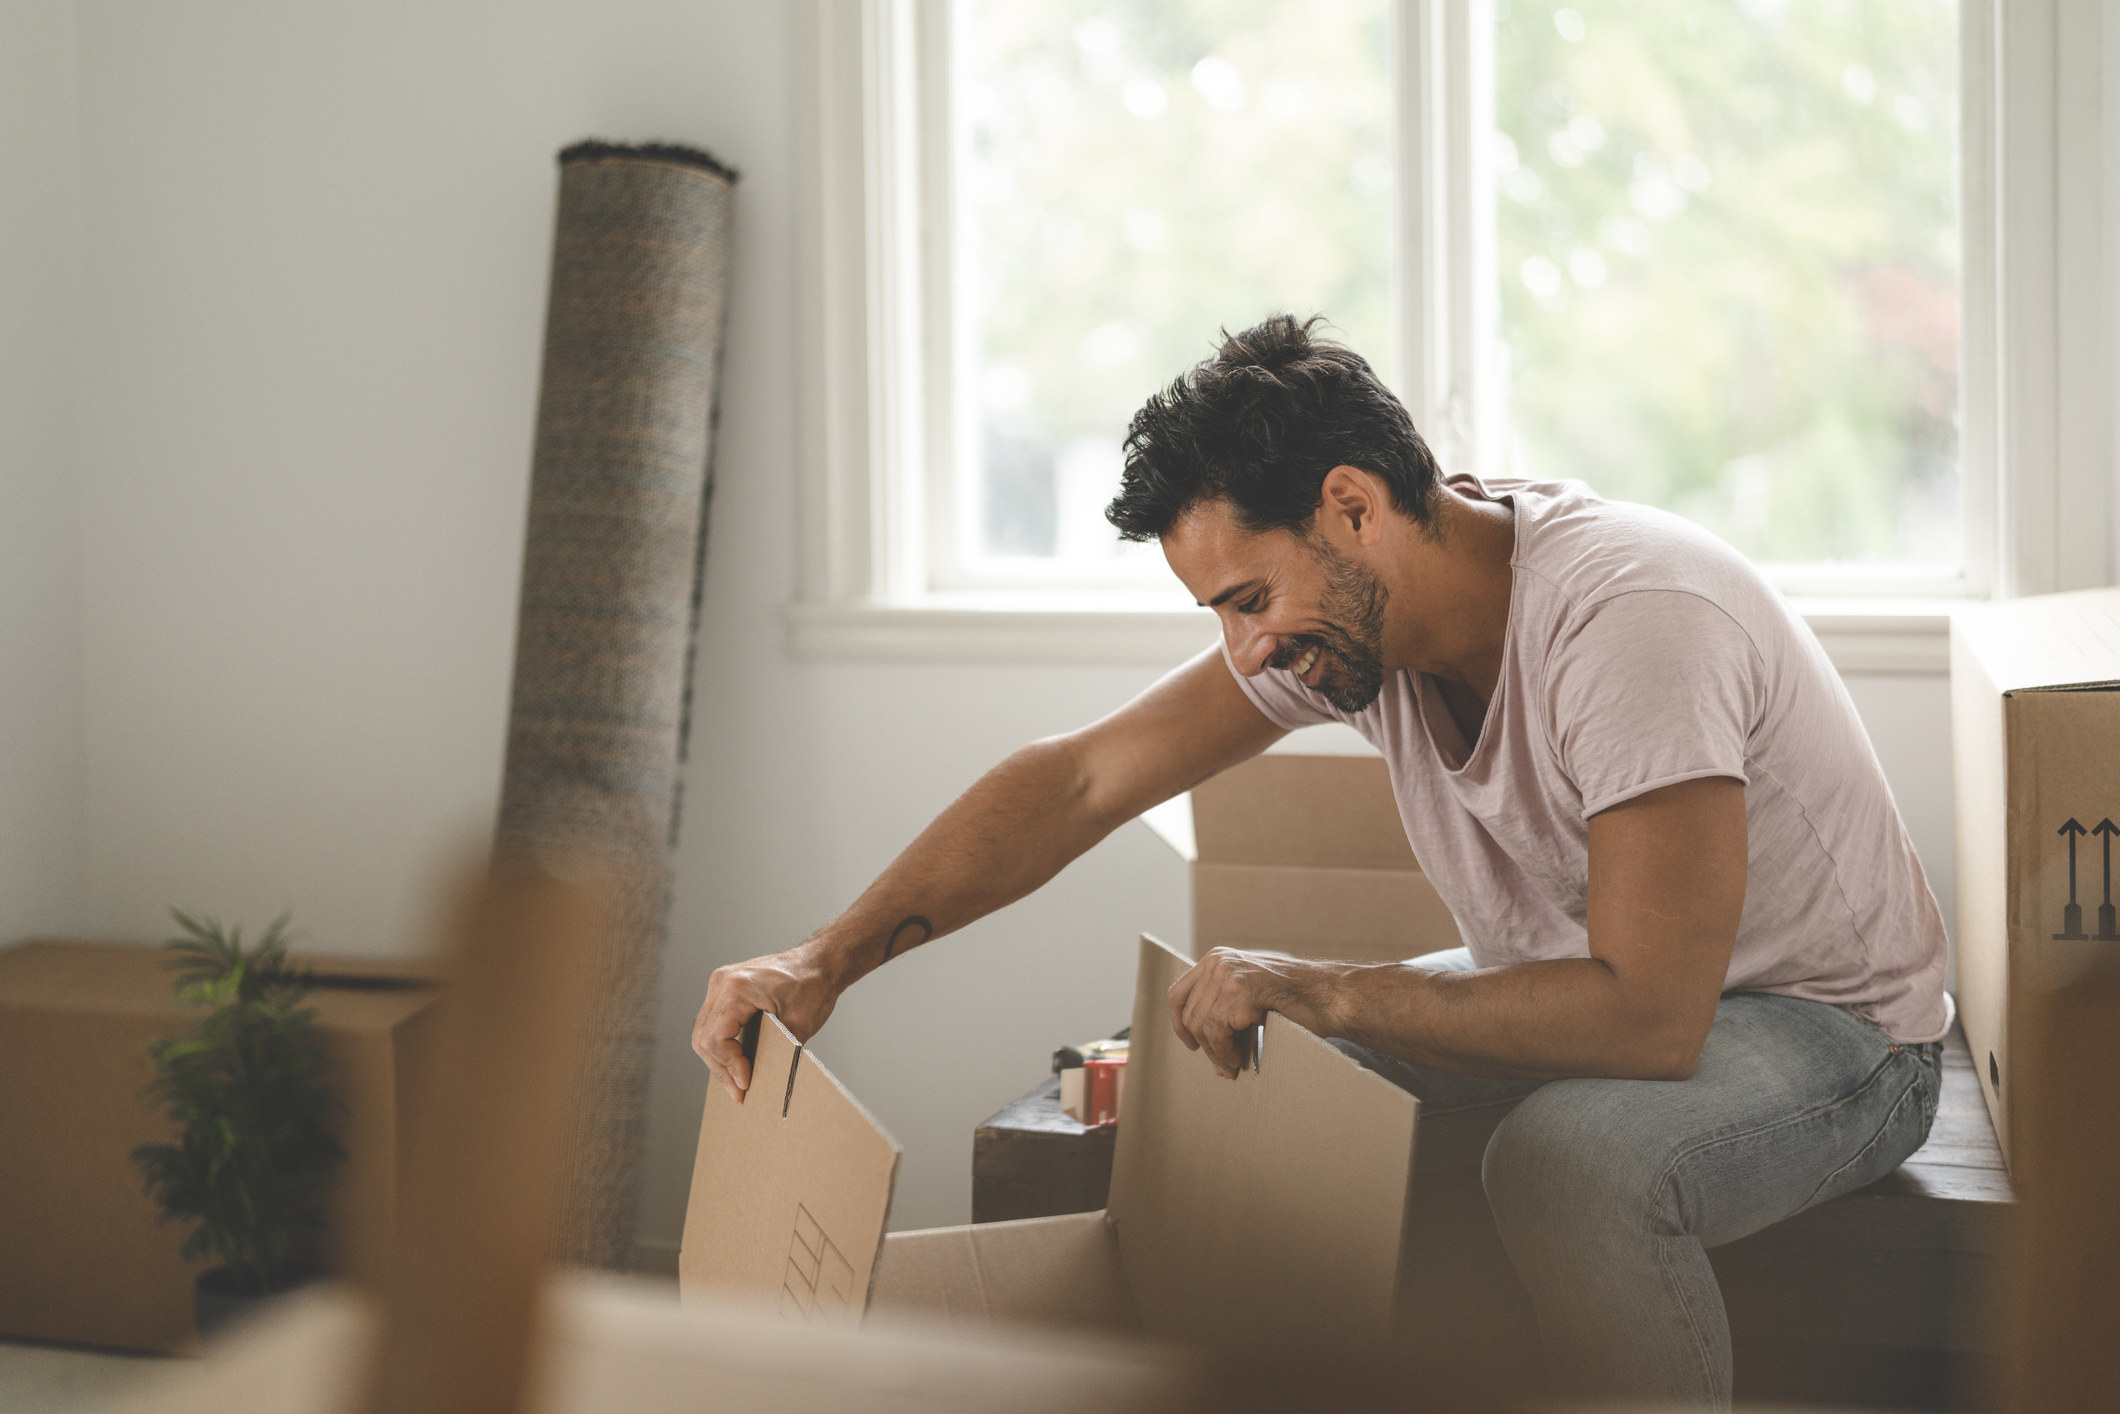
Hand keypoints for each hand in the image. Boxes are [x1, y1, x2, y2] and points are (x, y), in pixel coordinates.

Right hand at [692, 945, 843, 1101]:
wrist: (820, 960)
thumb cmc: (813, 986)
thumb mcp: (798, 1027)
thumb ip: (775, 1055)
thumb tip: (758, 1084)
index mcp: (737, 988)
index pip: (716, 1037)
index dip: (729, 1066)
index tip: (747, 1083)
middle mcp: (722, 982)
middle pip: (704, 1038)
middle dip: (721, 1069)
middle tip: (739, 1093)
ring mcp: (720, 983)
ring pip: (704, 1032)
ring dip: (719, 1060)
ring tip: (737, 1083)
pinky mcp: (725, 988)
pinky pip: (712, 1022)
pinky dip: (721, 1045)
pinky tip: (735, 1062)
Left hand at [1167, 947, 1342, 1079]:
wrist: (1328, 994)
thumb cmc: (1295, 999)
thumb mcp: (1249, 993)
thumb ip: (1223, 1006)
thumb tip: (1198, 1042)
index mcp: (1217, 959)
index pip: (1177, 993)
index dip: (1179, 1024)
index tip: (1192, 1044)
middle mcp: (1218, 962)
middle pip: (1188, 1014)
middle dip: (1203, 1045)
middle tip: (1221, 1066)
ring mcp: (1228, 975)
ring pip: (1201, 1026)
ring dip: (1216, 1053)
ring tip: (1232, 1066)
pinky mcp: (1240, 992)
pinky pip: (1217, 1031)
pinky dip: (1225, 1052)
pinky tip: (1239, 1059)